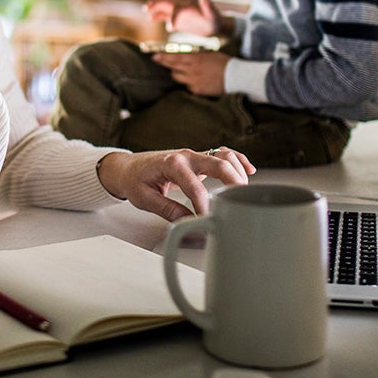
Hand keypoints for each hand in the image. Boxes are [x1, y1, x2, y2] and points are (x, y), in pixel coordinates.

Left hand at [96, 147, 254, 220]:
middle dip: (233, 183)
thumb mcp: (144, 198)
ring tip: (244, 192)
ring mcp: (194, 155)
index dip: (205, 207)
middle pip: (218, 164)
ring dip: (238, 172)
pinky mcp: (199, 159)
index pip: (195, 188)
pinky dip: (238, 159)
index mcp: (171, 165)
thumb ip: (167, 210)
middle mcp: (186, 156)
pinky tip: (249, 170)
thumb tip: (189, 223)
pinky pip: (223, 154)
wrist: (128, 167)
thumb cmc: (134, 180)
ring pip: (224, 156)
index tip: (209, 221)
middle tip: (240, 202)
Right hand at [144, 0, 221, 36]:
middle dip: (156, 5)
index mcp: (187, 6)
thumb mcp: (212, 12)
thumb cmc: (216, 18)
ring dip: (157, 12)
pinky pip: (170, 20)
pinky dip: (165, 21)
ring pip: (165, 11)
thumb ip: (208, 4)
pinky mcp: (181, 22)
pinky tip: (164, 26)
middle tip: (146, 8)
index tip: (171, 28)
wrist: (218, 25)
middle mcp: (182, 8)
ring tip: (148, 16)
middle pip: (166, 4)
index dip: (172, 17)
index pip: (176, 9)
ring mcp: (180, 15)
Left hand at [151, 51, 228, 95]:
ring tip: (182, 71)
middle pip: (173, 68)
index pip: (175, 58)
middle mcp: (192, 71)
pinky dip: (189, 83)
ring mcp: (194, 82)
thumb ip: (196, 55)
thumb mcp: (210, 54)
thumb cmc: (224, 63)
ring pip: (178, 78)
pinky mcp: (197, 91)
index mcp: (196, 59)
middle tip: (158, 60)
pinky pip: (188, 86)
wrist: (236, 78)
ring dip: (177, 73)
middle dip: (166, 64)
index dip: (163, 57)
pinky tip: (197, 80)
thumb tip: (186, 55)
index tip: (154, 56)